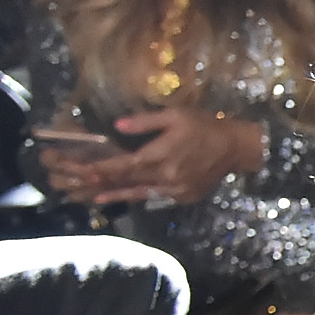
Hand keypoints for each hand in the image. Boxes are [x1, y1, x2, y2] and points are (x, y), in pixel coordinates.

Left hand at [41, 106, 265, 207]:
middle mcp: (166, 177)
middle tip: (77, 186)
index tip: (81, 170)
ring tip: (93, 198)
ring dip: (115, 195)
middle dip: (101, 183)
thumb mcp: (175, 116)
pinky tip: (125, 196)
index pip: (123, 165)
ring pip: (139, 193)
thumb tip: (117, 126)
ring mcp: (176, 190)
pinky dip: (138, 196)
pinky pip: (156, 196)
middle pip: (127, 182)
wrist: (237, 148)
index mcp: (161, 156)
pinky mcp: (184, 196)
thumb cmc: (205, 126)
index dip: (101, 169)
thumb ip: (145, 122)